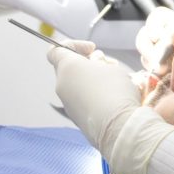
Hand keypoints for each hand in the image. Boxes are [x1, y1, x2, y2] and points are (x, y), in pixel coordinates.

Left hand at [47, 40, 140, 154]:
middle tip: (109, 65)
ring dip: (94, 79)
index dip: (74, 45)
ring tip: (116, 82)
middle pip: (70, 68)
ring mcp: (68, 105)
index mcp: (67, 68)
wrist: (118, 128)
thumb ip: (98, 62)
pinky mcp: (77, 119)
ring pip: (78, 84)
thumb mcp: (110, 66)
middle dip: (89, 63)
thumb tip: (93, 65)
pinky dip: (95, 95)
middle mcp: (62, 86)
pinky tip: (113, 99)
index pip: (55, 50)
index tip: (91, 49)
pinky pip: (83, 100)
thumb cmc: (114, 92)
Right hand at [136, 7, 173, 74]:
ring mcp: (163, 54)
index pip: (159, 17)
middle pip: (146, 35)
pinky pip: (149, 70)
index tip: (157, 36)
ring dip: (149, 60)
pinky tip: (163, 78)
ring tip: (163, 70)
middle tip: (156, 60)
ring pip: (145, 53)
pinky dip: (152, 74)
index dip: (153, 24)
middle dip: (146, 46)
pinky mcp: (162, 71)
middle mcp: (168, 37)